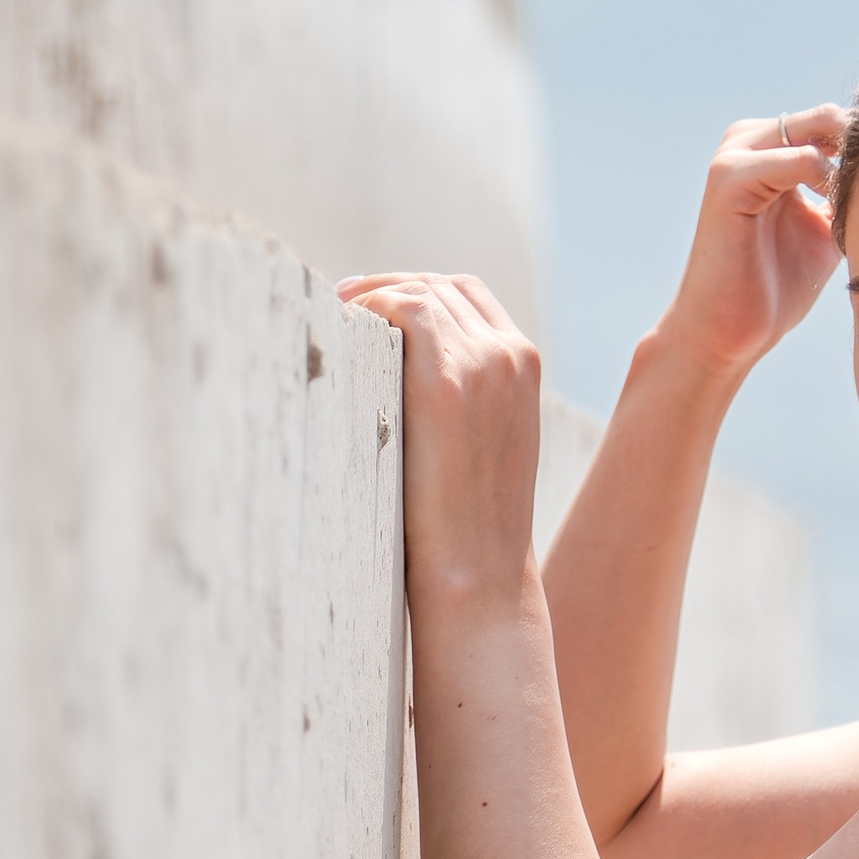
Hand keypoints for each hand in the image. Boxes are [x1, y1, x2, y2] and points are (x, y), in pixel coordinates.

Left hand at [336, 272, 542, 606]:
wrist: (479, 572)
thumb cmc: (468, 523)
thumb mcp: (481, 443)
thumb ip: (462, 397)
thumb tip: (397, 370)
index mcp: (525, 366)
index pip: (467, 296)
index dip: (416, 288)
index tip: (372, 305)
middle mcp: (511, 356)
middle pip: (440, 287)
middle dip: (387, 286)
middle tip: (340, 304)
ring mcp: (484, 365)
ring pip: (419, 292)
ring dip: (370, 295)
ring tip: (332, 314)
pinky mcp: (446, 383)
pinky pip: (404, 309)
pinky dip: (369, 307)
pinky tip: (341, 328)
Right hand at [648, 106, 846, 377]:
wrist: (726, 334)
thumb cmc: (772, 289)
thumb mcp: (824, 231)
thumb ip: (847, 196)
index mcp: (768, 151)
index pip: (832, 122)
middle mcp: (748, 142)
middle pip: (827, 116)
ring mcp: (735, 156)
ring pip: (817, 126)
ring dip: (852, 162)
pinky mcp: (730, 180)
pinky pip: (798, 158)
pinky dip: (830, 182)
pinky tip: (839, 217)